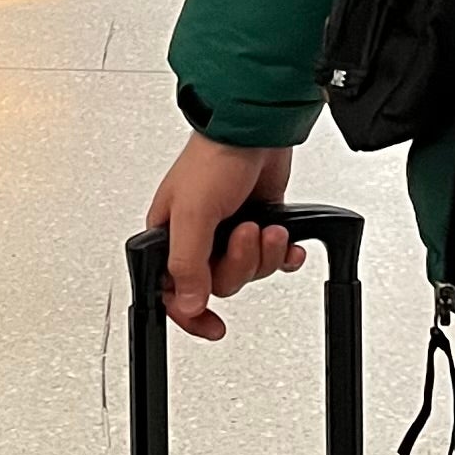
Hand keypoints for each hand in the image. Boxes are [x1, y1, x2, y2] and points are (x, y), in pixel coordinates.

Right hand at [145, 133, 298, 338]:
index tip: (212, 326)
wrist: (255, 129)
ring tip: (267, 226)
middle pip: (218, 282)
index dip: (190, 312)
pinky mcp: (258, 221)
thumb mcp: (192, 215)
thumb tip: (187, 305)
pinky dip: (282, 253)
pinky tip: (287, 241)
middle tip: (245, 235)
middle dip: (239, 264)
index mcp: (168, 234)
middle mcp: (198, 235)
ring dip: (263, 254)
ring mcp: (229, 229)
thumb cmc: (214, 157)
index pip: (172, 290)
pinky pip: (271, 257)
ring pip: (247, 271)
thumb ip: (188, 264)